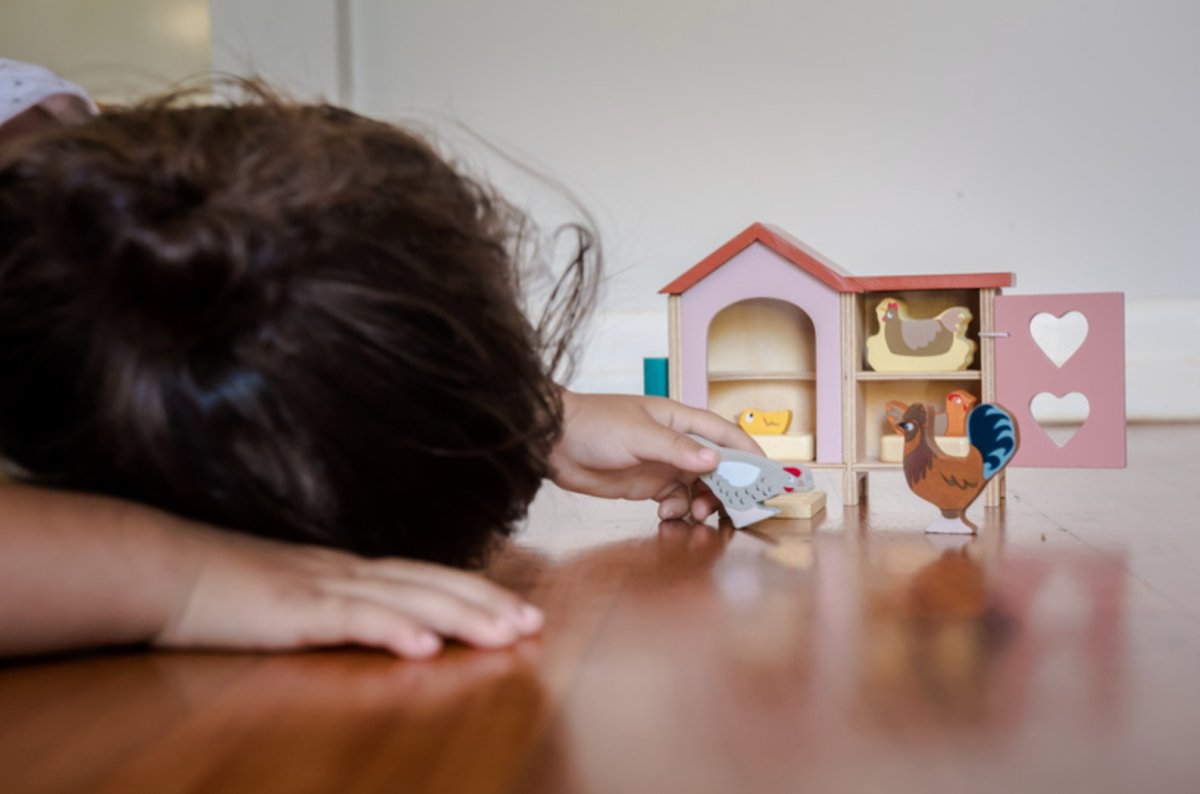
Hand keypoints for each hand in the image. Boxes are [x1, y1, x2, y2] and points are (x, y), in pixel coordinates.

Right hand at [155, 528, 543, 658]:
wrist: (165, 568)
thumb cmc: (225, 588)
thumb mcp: (293, 594)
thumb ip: (335, 603)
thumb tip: (379, 620)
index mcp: (348, 570)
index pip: (427, 578)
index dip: (477, 592)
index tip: (519, 611)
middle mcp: (346, 572)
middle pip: (431, 584)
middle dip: (487, 604)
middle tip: (534, 624)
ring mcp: (321, 587)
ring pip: (406, 599)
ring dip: (459, 617)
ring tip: (505, 635)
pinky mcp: (293, 610)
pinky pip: (351, 619)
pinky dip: (392, 630)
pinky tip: (424, 646)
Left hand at [549, 391, 761, 521]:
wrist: (553, 443)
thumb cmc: (594, 425)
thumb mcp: (638, 435)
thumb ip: (677, 449)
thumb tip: (715, 459)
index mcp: (678, 419)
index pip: (724, 433)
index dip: (749, 451)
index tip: (767, 474)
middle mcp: (675, 442)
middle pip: (717, 466)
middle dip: (727, 487)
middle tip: (731, 510)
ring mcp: (662, 464)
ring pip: (698, 487)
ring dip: (702, 504)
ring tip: (695, 516)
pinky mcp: (647, 485)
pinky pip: (675, 501)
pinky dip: (677, 511)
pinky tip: (666, 516)